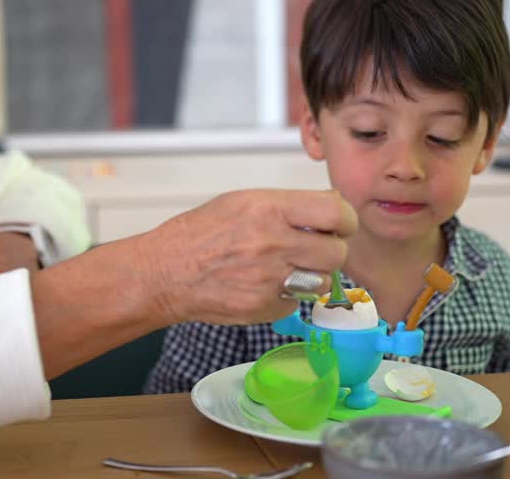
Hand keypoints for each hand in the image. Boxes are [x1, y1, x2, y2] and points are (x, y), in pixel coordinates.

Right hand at [140, 189, 355, 326]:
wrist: (165, 272)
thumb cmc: (200, 234)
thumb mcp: (242, 202)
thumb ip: (287, 206)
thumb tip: (329, 209)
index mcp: (269, 209)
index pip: (335, 211)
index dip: (344, 220)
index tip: (338, 224)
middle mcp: (273, 243)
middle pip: (337, 252)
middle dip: (331, 250)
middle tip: (315, 248)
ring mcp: (270, 279)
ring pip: (322, 282)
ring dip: (312, 276)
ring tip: (289, 268)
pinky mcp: (264, 308)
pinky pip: (295, 302)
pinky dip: (287, 296)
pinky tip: (265, 285)